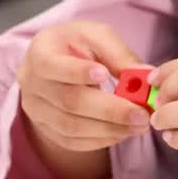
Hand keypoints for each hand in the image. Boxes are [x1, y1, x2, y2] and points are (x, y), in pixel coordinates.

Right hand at [17, 21, 150, 152]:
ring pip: (71, 127)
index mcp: (39, 54)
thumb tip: (145, 74)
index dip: (77, 72)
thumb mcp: (96, 37)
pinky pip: (73, 142)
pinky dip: (100, 140)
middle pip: (69, 102)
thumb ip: (118, 54)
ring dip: (109, 129)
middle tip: (141, 114)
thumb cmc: (77, 46)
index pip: (53, 66)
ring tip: (138, 125)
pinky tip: (122, 133)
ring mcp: (36, 111)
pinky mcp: (46, 130)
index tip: (105, 74)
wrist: (56, 65)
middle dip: (109, 110)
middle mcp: (31, 84)